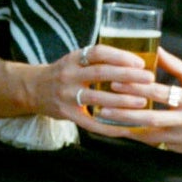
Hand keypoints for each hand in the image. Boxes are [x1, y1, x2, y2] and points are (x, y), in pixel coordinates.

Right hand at [28, 45, 156, 127]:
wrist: (32, 89)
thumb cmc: (62, 73)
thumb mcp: (75, 60)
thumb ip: (97, 61)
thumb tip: (134, 63)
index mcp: (73, 59)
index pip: (98, 52)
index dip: (120, 56)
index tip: (140, 62)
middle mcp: (69, 75)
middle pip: (101, 73)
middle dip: (128, 76)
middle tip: (149, 79)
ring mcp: (66, 95)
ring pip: (97, 98)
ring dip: (122, 100)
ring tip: (143, 102)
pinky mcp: (66, 114)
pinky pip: (90, 123)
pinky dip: (109, 127)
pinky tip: (125, 129)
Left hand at [85, 45, 181, 153]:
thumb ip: (172, 64)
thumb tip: (153, 47)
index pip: (158, 93)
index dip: (136, 89)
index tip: (116, 83)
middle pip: (150, 118)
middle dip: (124, 114)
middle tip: (102, 109)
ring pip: (150, 135)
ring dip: (127, 129)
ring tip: (107, 123)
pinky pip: (157, 144)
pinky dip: (140, 138)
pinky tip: (123, 132)